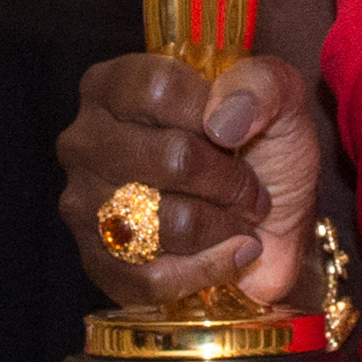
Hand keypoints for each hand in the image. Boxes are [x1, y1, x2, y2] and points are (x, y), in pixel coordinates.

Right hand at [61, 46, 322, 309]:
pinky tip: (232, 255)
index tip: (238, 134)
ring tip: (239, 221)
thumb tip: (223, 121)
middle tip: (250, 189)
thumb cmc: (262, 152)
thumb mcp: (278, 97)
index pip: (159, 90)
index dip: (214, 115)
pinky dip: (210, 269)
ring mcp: (83, 206)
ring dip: (224, 226)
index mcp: (112, 87)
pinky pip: (155, 277)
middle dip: (232, 180)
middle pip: (172, 159)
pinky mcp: (98, 265)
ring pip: (167, 222)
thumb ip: (261, 83)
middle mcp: (84, 142)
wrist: (271, 227)